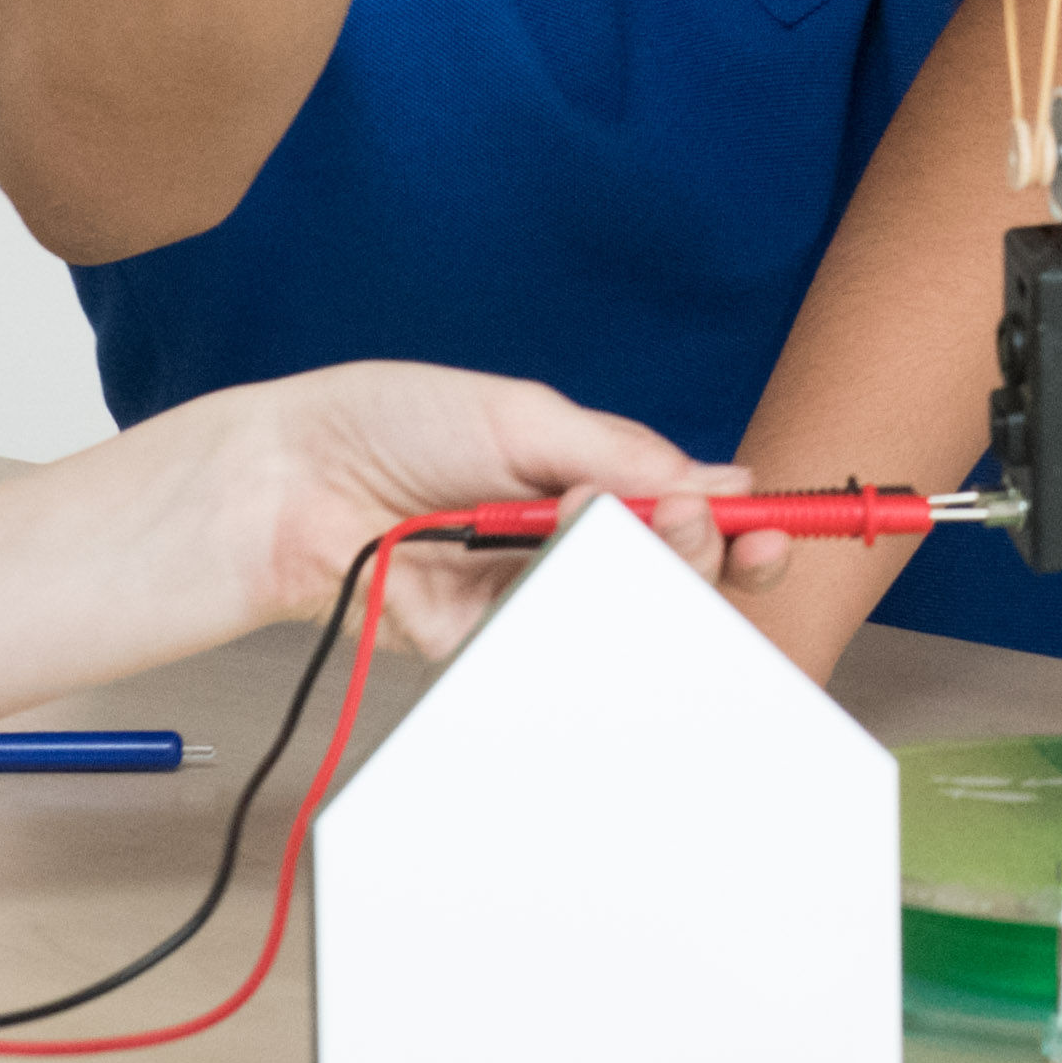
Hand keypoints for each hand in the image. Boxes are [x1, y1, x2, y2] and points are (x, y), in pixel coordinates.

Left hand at [156, 362, 769, 654]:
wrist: (290, 479)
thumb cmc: (389, 423)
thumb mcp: (523, 416)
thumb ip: (624, 456)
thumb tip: (724, 479)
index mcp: (584, 473)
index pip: (687, 507)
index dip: (737, 526)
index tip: (771, 533)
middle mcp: (562, 536)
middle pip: (668, 570)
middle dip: (699, 552)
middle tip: (695, 529)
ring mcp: (524, 592)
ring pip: (617, 610)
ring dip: (633, 576)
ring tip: (602, 530)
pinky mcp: (482, 642)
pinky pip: (548, 646)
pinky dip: (568, 618)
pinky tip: (561, 583)